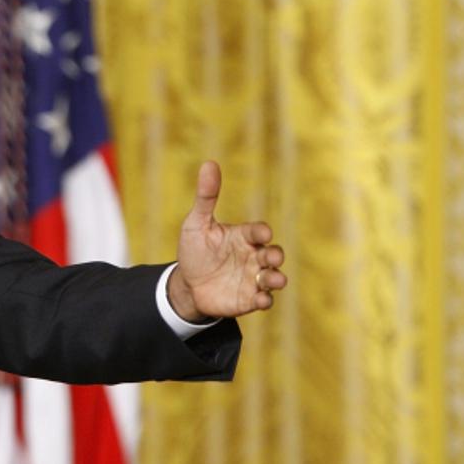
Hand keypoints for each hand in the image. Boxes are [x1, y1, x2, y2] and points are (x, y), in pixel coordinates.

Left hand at [167, 161, 285, 321]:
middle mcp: (253, 256)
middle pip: (273, 253)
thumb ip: (206, 197)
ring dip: (276, 278)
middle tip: (271, 257)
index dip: (261, 232)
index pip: (258, 231)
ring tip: (273, 280)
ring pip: (274, 277)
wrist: (187, 284)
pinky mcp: (249, 298)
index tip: (262, 233)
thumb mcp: (196, 223)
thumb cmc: (194, 250)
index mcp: (243, 236)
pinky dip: (265, 299)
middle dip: (276, 255)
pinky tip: (260, 299)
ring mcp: (253, 278)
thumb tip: (209, 163)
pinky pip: (263, 299)